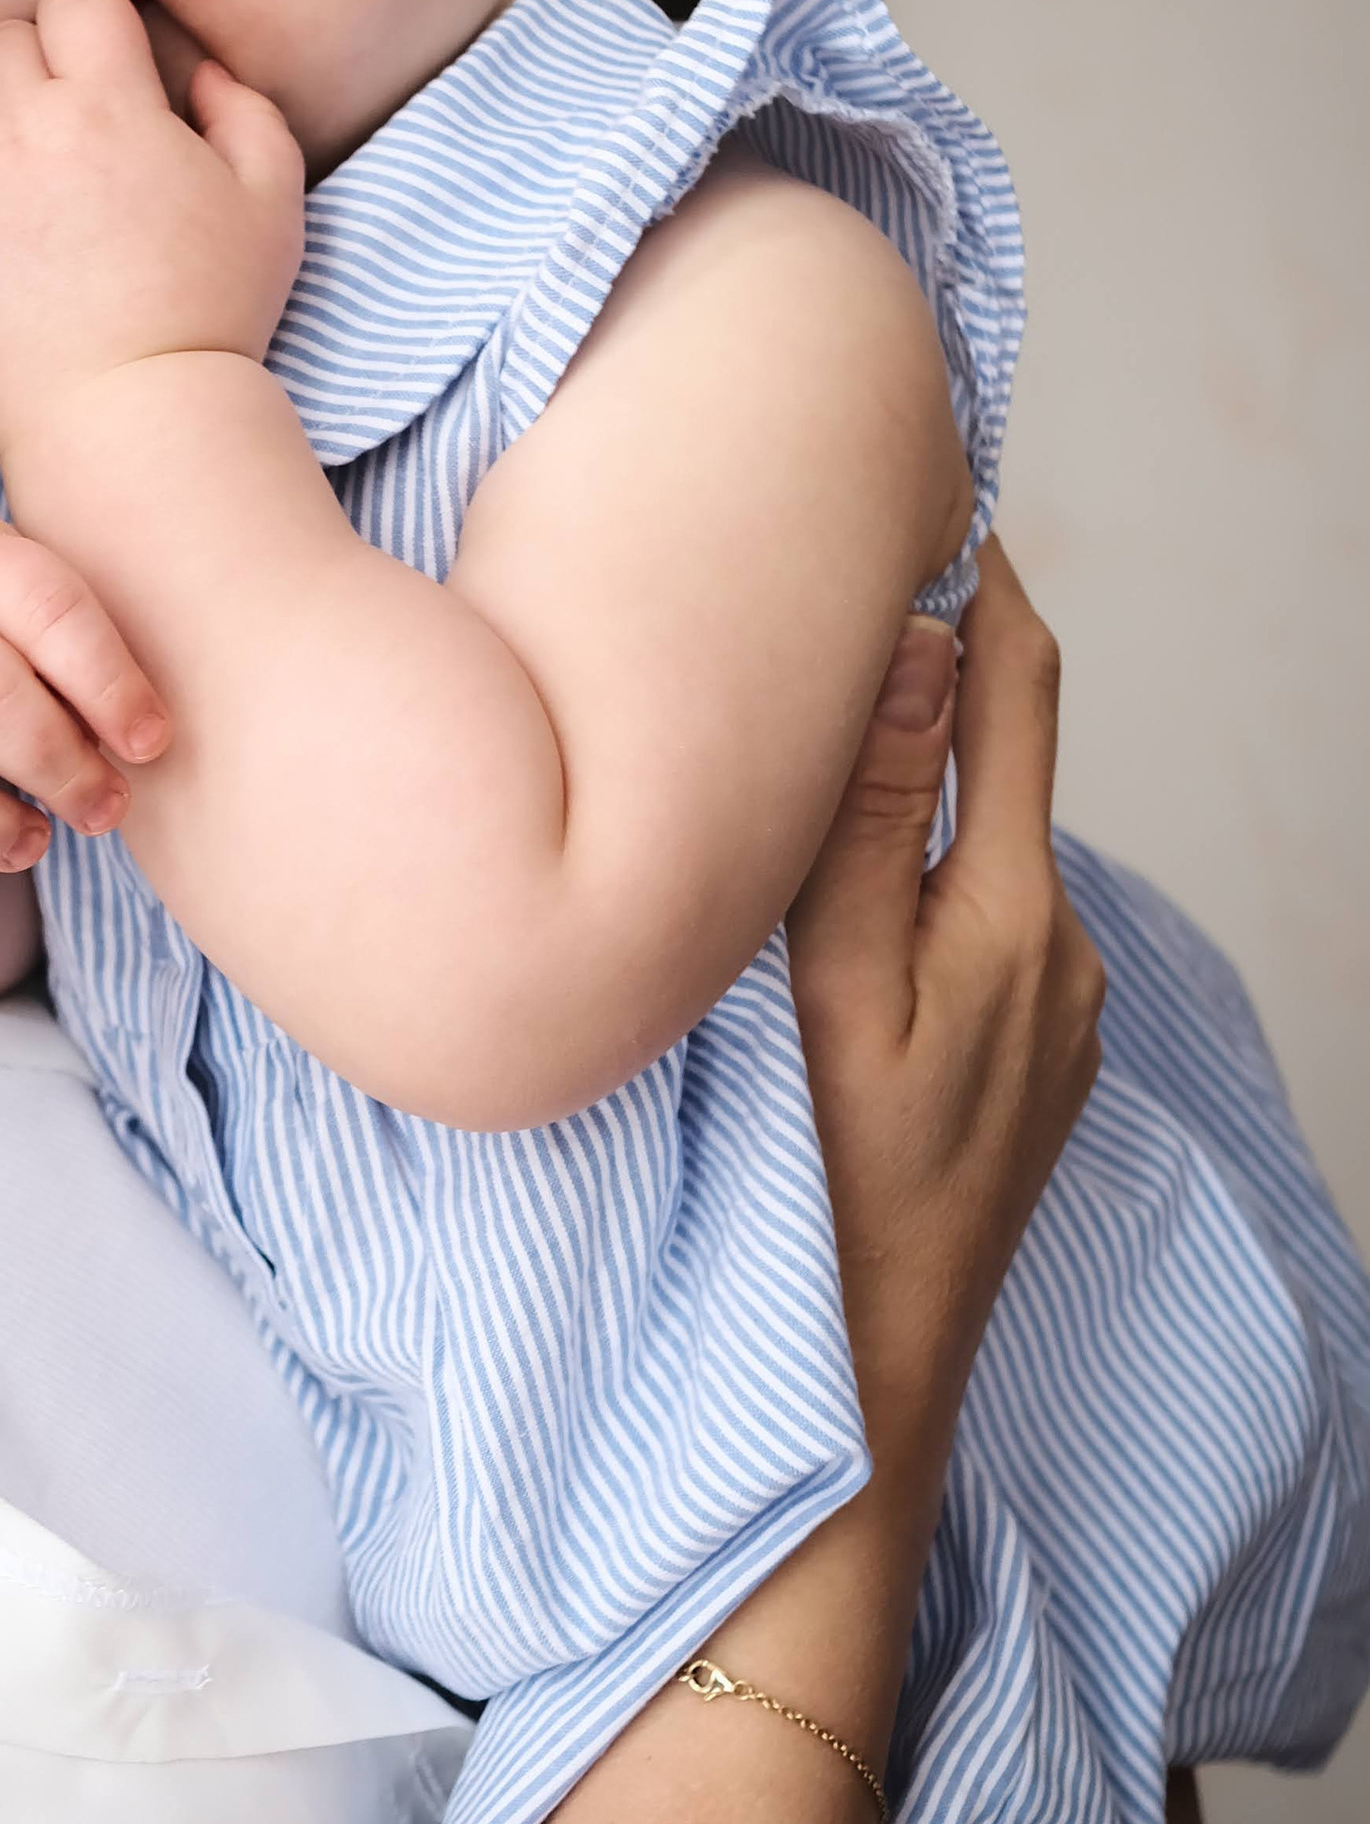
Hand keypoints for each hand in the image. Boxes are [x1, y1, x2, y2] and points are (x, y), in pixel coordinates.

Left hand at [0, 0, 304, 447]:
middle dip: (29, 80)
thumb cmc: (212, 313)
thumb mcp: (272, 201)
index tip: (108, 78)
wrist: (134, 417)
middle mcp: (17, 129)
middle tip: (60, 150)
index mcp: (108, 101)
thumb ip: (247, 110)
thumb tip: (200, 68)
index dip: (93, 27)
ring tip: (3, 197)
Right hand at [785, 538, 1104, 1459]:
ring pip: (984, 832)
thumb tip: (914, 642)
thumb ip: (873, 819)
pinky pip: (977, 905)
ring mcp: (1049, 1003)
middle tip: (838, 578)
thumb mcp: (832, 991)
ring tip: (811, 717)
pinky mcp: (1021, 1049)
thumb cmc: (834, 1193)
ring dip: (922, 761)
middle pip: (1004, 750)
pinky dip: (924, 853)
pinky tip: (845, 874)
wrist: (876, 1378)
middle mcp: (1057, 942)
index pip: (1017, 689)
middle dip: (938, 657)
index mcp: (1014, 912)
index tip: (929, 490)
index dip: (982, 576)